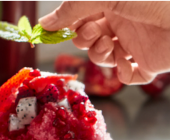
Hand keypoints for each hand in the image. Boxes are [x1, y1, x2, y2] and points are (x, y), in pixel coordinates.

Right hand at [39, 1, 169, 84]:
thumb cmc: (153, 0)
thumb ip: (72, 9)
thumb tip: (43, 24)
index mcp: (113, 6)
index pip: (80, 19)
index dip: (67, 25)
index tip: (53, 31)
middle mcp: (122, 24)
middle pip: (88, 40)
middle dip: (85, 40)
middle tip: (95, 34)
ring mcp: (135, 44)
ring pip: (103, 58)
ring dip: (99, 56)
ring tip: (110, 47)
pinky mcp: (149, 63)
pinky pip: (127, 75)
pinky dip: (122, 74)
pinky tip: (126, 64)